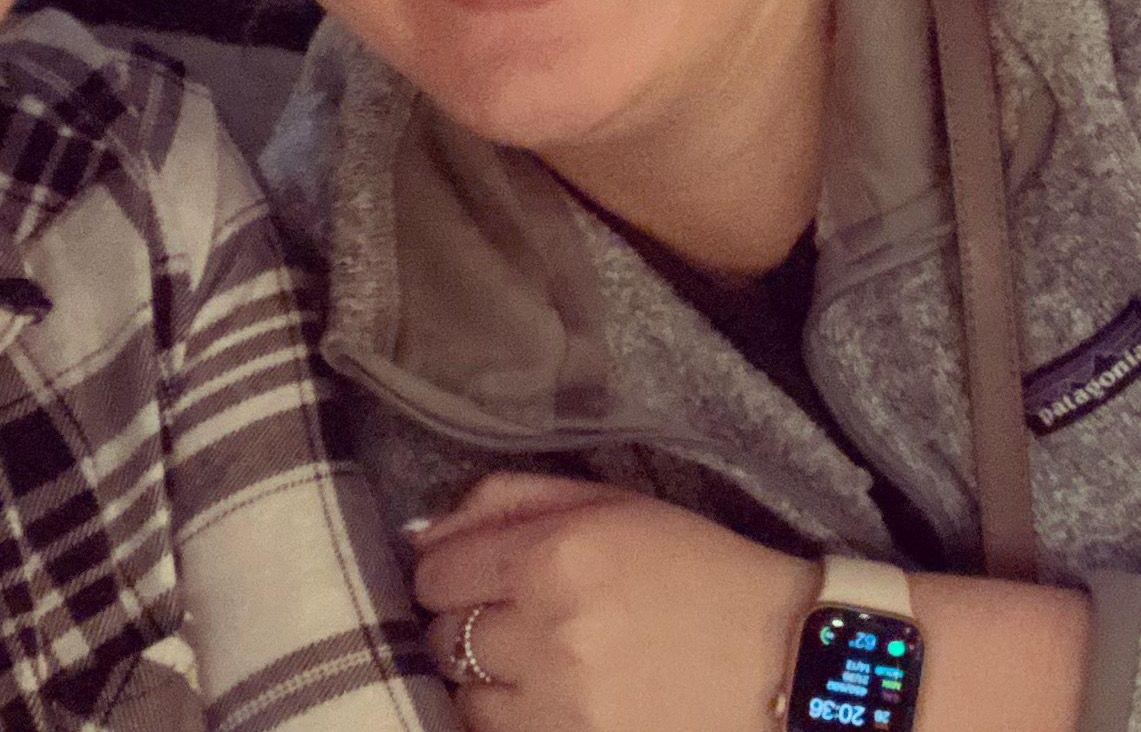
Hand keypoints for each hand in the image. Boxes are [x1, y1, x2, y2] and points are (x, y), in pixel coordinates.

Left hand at [411, 472, 814, 731]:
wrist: (790, 661)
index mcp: (551, 555)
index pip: (435, 571)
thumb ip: (503, 503)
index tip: (462, 578)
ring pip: (464, 702)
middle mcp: (550, 632)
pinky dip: (511, 723)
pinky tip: (543, 704)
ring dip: (480, 685)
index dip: (442, 573)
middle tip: (499, 624)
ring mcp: (567, 708)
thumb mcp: (605, 504)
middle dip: (458, 627)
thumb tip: (422, 535)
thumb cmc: (694, 569)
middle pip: (441, 637)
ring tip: (524, 670)